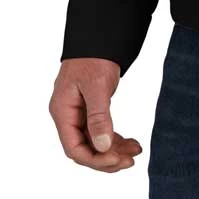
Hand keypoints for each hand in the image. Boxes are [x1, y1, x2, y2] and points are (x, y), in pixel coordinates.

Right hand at [49, 57, 142, 172]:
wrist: (99, 37)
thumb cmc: (94, 57)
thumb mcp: (97, 86)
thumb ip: (98, 117)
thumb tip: (103, 147)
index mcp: (62, 112)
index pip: (74, 148)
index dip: (95, 159)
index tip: (117, 160)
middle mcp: (68, 116)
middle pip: (85, 148)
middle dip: (107, 158)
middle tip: (130, 161)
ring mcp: (79, 113)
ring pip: (94, 142)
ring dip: (114, 150)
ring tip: (135, 152)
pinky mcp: (90, 109)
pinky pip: (101, 131)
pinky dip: (115, 139)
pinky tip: (131, 142)